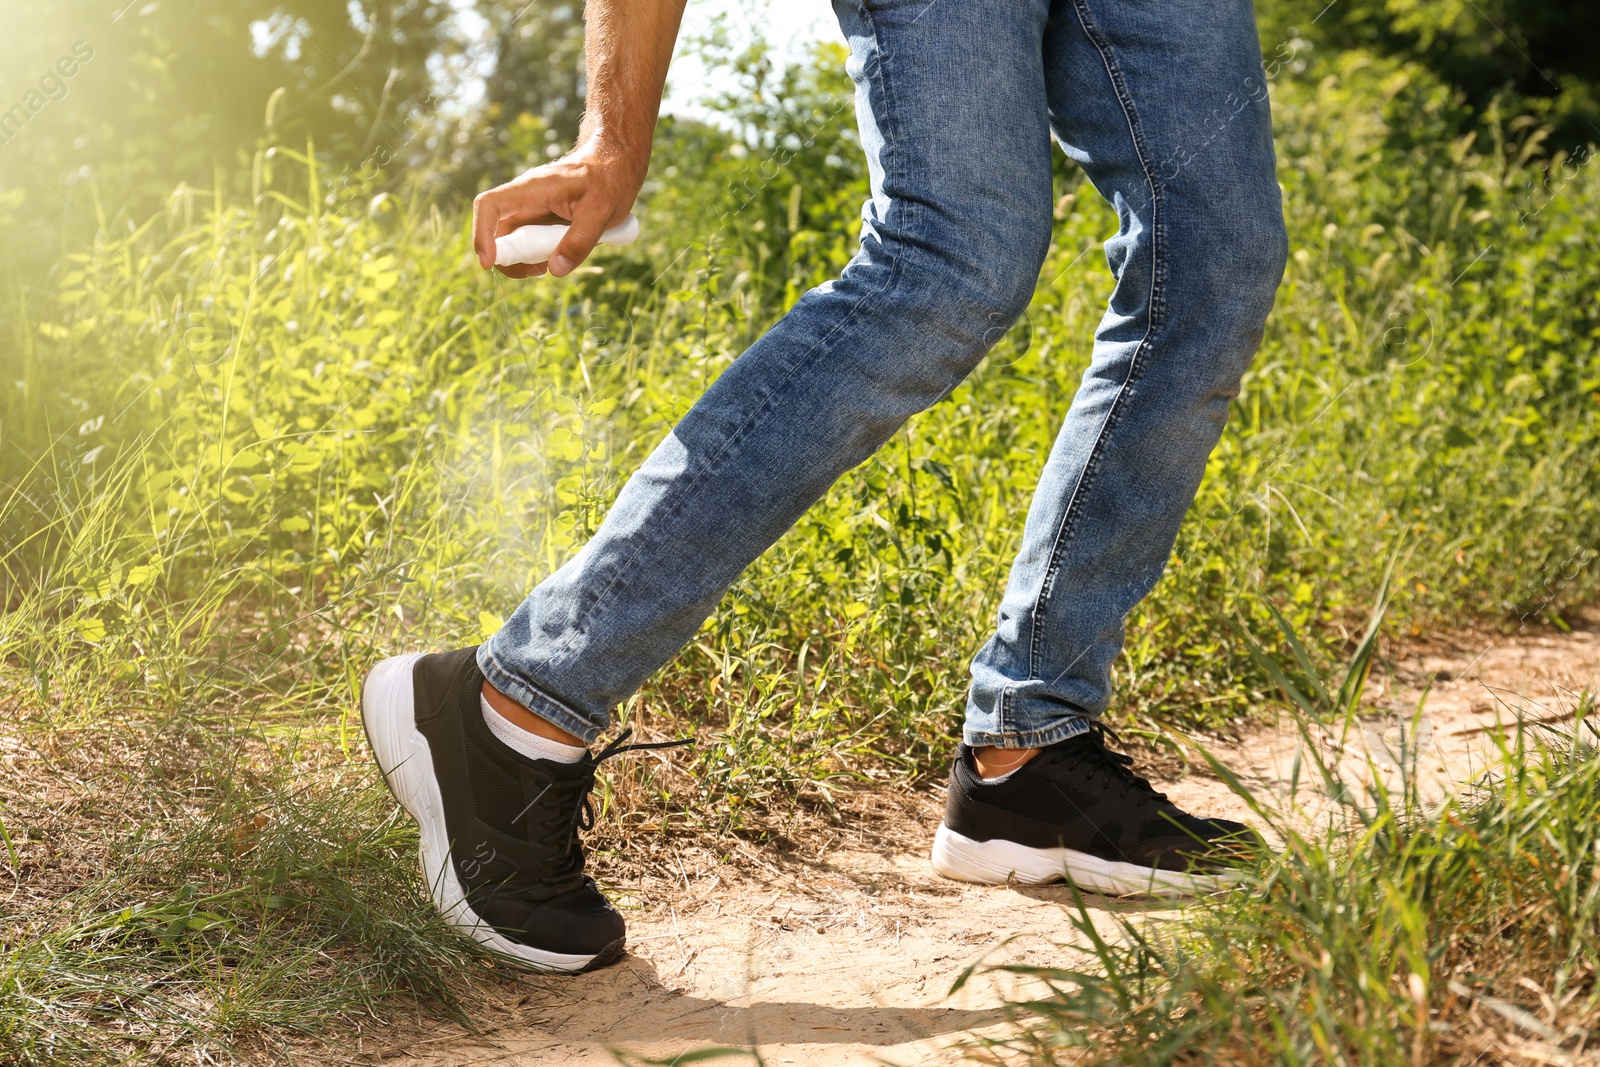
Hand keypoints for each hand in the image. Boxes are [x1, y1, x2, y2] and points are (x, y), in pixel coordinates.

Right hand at [472, 141, 645, 279]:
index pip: (490, 206)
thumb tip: (556, 270)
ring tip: (553, 265)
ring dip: (524, 260)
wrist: (615, 163)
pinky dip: (537, 255)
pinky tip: (558, 257)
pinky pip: (529, 241)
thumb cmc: (609, 180)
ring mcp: (531, 209)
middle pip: (497, 231)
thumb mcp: (602, 212)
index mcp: (532, 189)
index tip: (488, 262)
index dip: (482, 234)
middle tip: (538, 271)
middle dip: (509, 258)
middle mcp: (525, 198)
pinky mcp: (540, 219)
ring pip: (512, 240)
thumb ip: (579, 242)